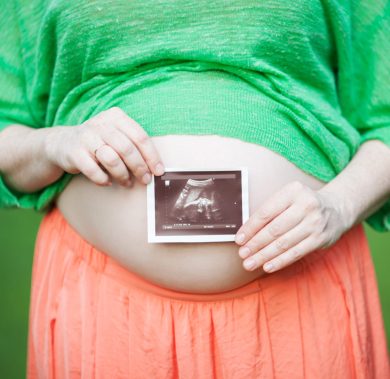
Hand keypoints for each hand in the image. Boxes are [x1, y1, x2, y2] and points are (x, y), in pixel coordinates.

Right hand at [44, 107, 164, 186]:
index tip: (158, 171)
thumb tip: (155, 168)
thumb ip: (134, 147)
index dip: (152, 156)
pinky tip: (107, 182)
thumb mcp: (117, 136)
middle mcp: (101, 124)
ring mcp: (86, 137)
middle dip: (139, 167)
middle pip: (127, 149)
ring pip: (112, 159)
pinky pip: (93, 170)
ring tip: (126, 182)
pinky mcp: (74, 152)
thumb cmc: (99, 142)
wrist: (63, 143)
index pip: (140, 137)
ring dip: (122, 175)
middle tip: (145, 180)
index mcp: (116, 117)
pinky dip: (103, 179)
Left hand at [234, 181, 351, 272]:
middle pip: (274, 229)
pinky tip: (267, 266)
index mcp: (293, 191)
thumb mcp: (288, 198)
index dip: (250, 228)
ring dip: (264, 255)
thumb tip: (246, 233)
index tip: (239, 239)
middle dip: (255, 244)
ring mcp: (315, 223)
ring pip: (284, 243)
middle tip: (242, 254)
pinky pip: (296, 253)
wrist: (337, 208)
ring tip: (250, 263)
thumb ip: (270, 211)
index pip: (266, 212)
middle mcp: (306, 206)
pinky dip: (280, 261)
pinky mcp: (321, 239)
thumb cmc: (302, 204)